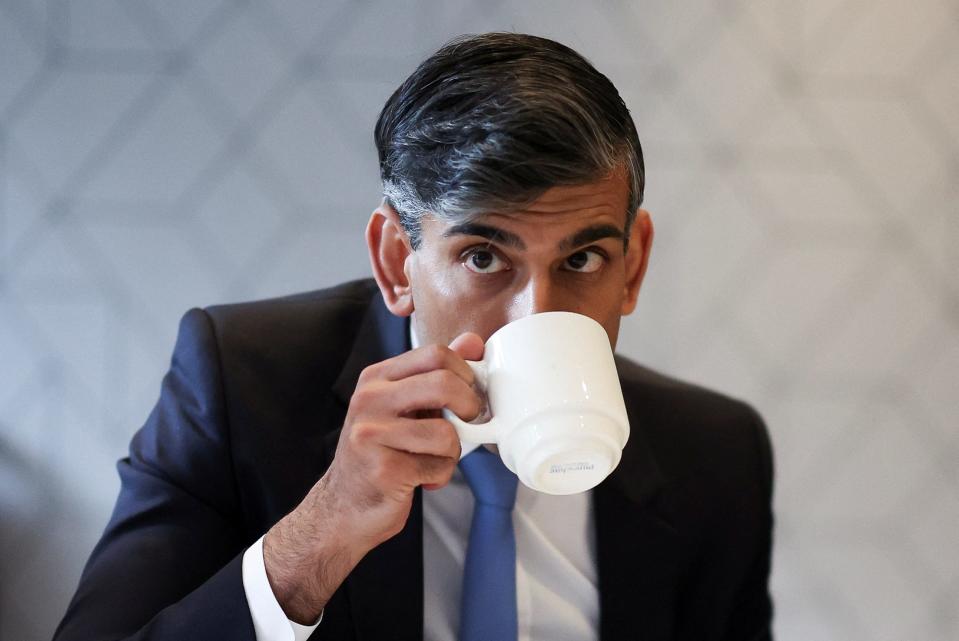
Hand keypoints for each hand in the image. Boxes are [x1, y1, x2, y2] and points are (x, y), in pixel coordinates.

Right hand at [263, 332, 484, 622]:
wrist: (343, 506)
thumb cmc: (381, 453)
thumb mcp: (406, 406)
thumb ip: (438, 373)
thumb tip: (473, 342)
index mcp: (377, 379)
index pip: (435, 354)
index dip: (466, 373)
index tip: (470, 393)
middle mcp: (369, 400)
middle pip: (444, 384)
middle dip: (469, 406)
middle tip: (467, 423)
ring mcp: (372, 435)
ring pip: (446, 433)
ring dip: (453, 452)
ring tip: (434, 459)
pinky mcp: (383, 469)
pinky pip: (439, 466)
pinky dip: (440, 475)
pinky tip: (421, 478)